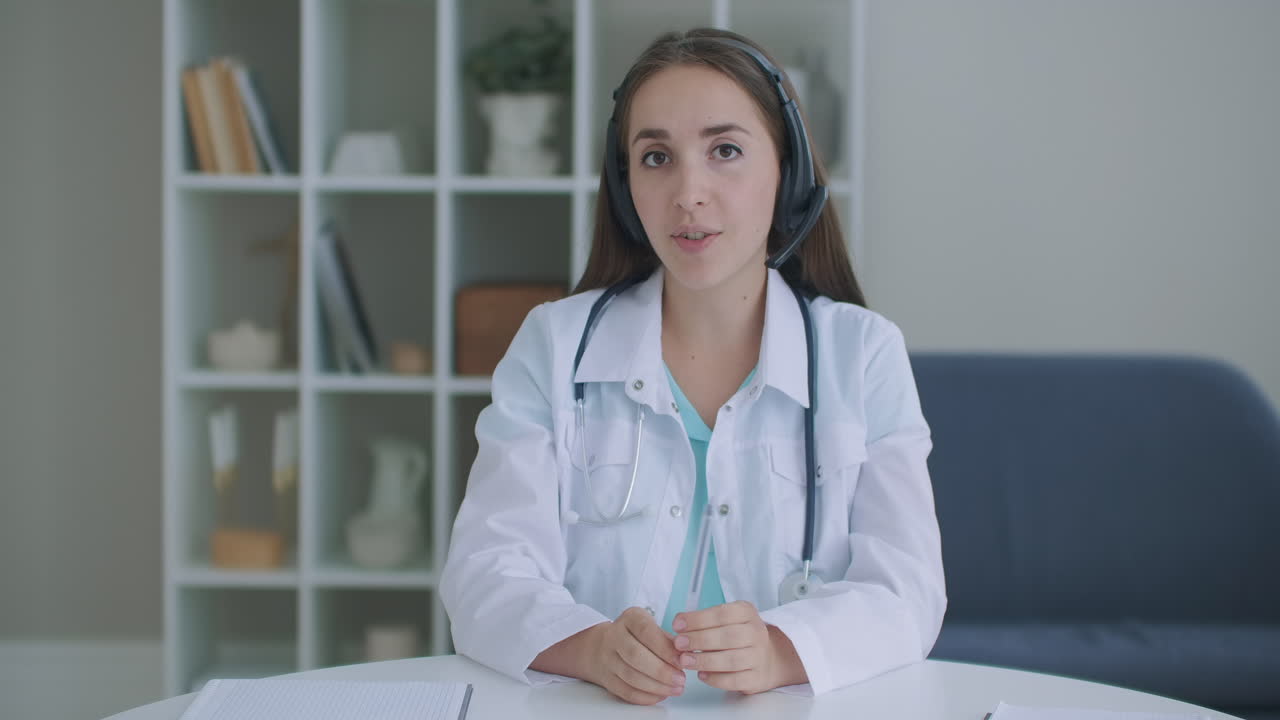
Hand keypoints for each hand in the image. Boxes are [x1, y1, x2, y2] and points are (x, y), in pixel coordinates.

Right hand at [585, 607, 685, 704]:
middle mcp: (614, 636)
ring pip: (631, 677)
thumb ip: (666, 639)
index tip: (681, 660)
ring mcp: (607, 659)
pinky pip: (626, 692)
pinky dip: (646, 697)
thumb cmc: (634, 635)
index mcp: (629, 619)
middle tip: (681, 679)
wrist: (600, 645)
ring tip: (675, 689)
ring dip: (657, 686)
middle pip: (635, 656)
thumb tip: (684, 655)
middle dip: (661, 671)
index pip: (646, 631)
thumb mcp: (650, 626)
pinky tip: (661, 695)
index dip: (665, 648)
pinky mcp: (606, 679)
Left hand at [672, 600, 806, 693]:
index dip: (698, 619)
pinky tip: (701, 675)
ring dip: (705, 660)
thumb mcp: (726, 620)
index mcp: (747, 613)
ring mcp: (759, 657)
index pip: (722, 613)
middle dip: (699, 640)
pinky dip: (716, 679)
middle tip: (679, 643)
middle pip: (728, 636)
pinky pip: (735, 680)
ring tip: (685, 660)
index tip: (678, 625)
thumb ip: (704, 621)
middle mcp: (757, 633)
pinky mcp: (757, 678)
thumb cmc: (737, 636)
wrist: (767, 658)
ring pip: (732, 660)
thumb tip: (679, 624)